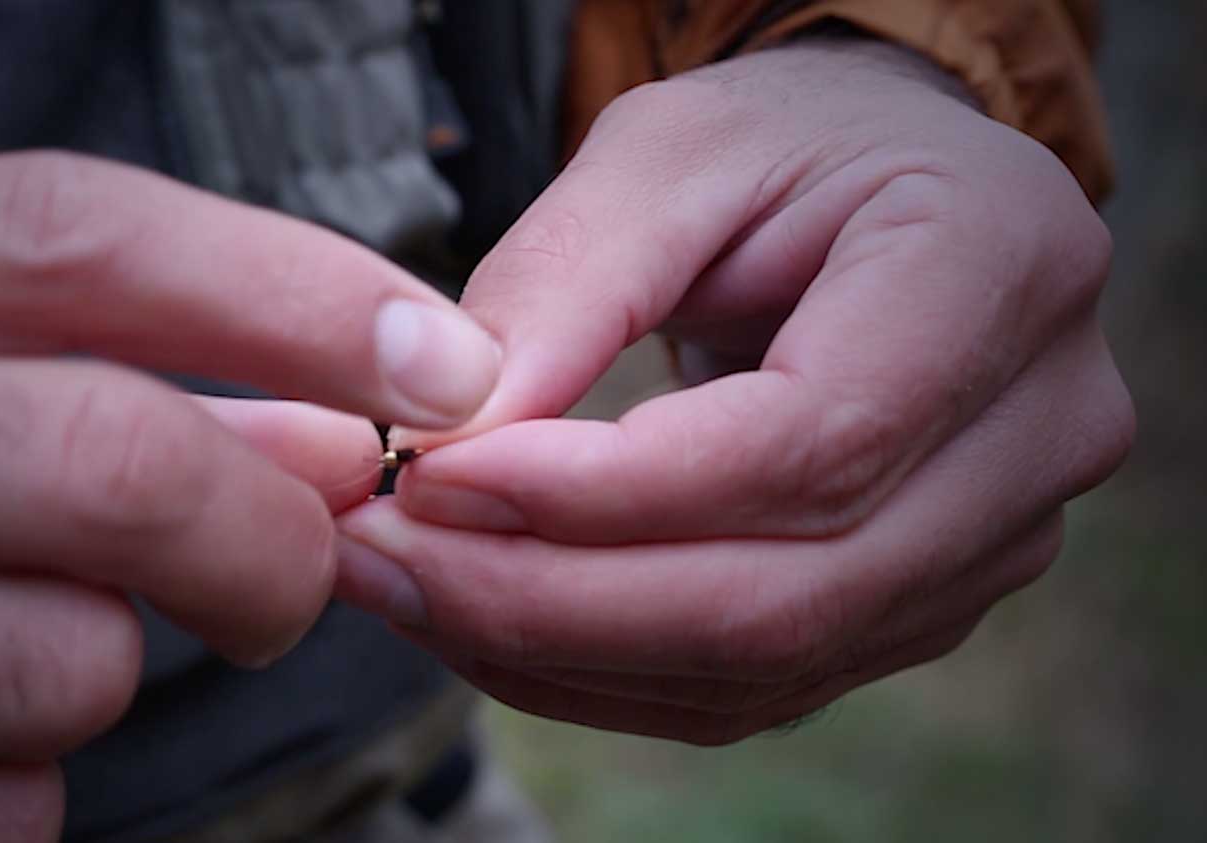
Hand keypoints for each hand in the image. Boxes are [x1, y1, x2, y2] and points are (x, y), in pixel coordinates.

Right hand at [0, 152, 498, 839]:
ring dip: (111, 662)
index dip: (302, 297)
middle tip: (289, 567)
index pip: (87, 243)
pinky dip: (17, 775)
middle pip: (120, 469)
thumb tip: (342, 436)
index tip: (449, 367)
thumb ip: (110, 357)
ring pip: (70, 668)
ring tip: (23, 622)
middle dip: (271, 538)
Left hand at [336, 38, 1133, 743]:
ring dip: (557, 650)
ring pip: (763, 664)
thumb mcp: (666, 154)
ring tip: (409, 584)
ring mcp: (994, 537)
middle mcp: (1037, 429)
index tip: (435, 478)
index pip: (808, 443)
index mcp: (1001, 268)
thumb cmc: (782, 145)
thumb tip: (450, 449)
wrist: (874, 190)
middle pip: (789, 592)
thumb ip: (561, 288)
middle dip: (553, 598)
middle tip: (384, 557)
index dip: (607, 492)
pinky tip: (490, 622)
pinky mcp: (918, 600)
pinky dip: (602, 671)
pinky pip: (751, 685)